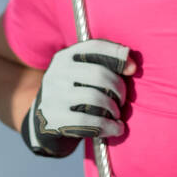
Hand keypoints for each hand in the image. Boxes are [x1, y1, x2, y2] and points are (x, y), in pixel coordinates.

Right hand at [21, 38, 136, 157]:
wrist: (42, 122)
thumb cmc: (73, 94)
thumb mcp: (81, 75)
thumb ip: (105, 65)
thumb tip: (133, 66)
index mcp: (65, 57)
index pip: (95, 47)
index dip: (118, 55)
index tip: (133, 69)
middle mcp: (56, 73)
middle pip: (99, 74)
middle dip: (119, 89)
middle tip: (122, 100)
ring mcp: (53, 96)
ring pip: (96, 98)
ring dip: (114, 109)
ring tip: (116, 114)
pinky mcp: (55, 119)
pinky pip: (90, 121)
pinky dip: (109, 126)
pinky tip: (116, 128)